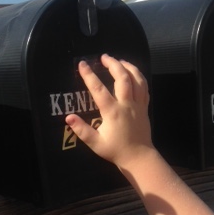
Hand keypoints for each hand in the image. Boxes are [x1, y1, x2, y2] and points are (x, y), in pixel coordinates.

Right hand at [65, 54, 152, 169]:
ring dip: (129, 66)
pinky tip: (133, 74)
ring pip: (137, 79)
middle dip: (113, 64)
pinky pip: (144, 88)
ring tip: (119, 60)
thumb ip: (82, 130)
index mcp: (112, 112)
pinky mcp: (145, 108)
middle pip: (122, 77)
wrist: (139, 158)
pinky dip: (139, 77)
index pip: (99, 89)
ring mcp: (138, 105)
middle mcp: (126, 104)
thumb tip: (68, 118)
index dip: (89, 75)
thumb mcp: (95, 143)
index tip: (82, 64)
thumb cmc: (116, 151)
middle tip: (104, 56)